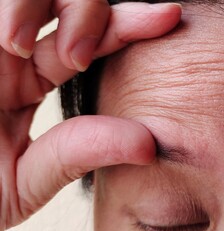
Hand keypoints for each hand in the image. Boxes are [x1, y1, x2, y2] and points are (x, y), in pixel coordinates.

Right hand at [0, 1, 179, 230]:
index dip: (130, 24)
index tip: (170, 17)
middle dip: (87, 11)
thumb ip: (83, 151)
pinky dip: (14, 9)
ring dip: (43, 6)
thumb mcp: (27, 181)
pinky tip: (15, 37)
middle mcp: (8, 54)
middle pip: (64, 4)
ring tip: (44, 51)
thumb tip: (150, 142)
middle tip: (82, 53)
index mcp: (31, 81)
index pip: (90, 41)